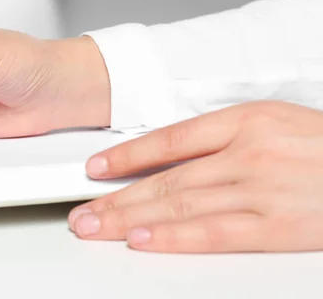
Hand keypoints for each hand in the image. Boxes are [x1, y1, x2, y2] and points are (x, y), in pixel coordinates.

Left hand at [68, 100, 322, 252]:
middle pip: (166, 177)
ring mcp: (262, 188)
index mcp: (246, 120)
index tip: (95, 169)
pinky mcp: (278, 226)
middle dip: (117, 197)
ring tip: (96, 228)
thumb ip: (225, 138)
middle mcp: (248, 152)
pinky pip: (216, 232)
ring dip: (131, 219)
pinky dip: (175, 237)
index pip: (170, 139)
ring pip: (180, 204)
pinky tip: (143, 241)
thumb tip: (171, 158)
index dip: (127, 156)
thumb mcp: (276, 122)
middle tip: (82, 212)